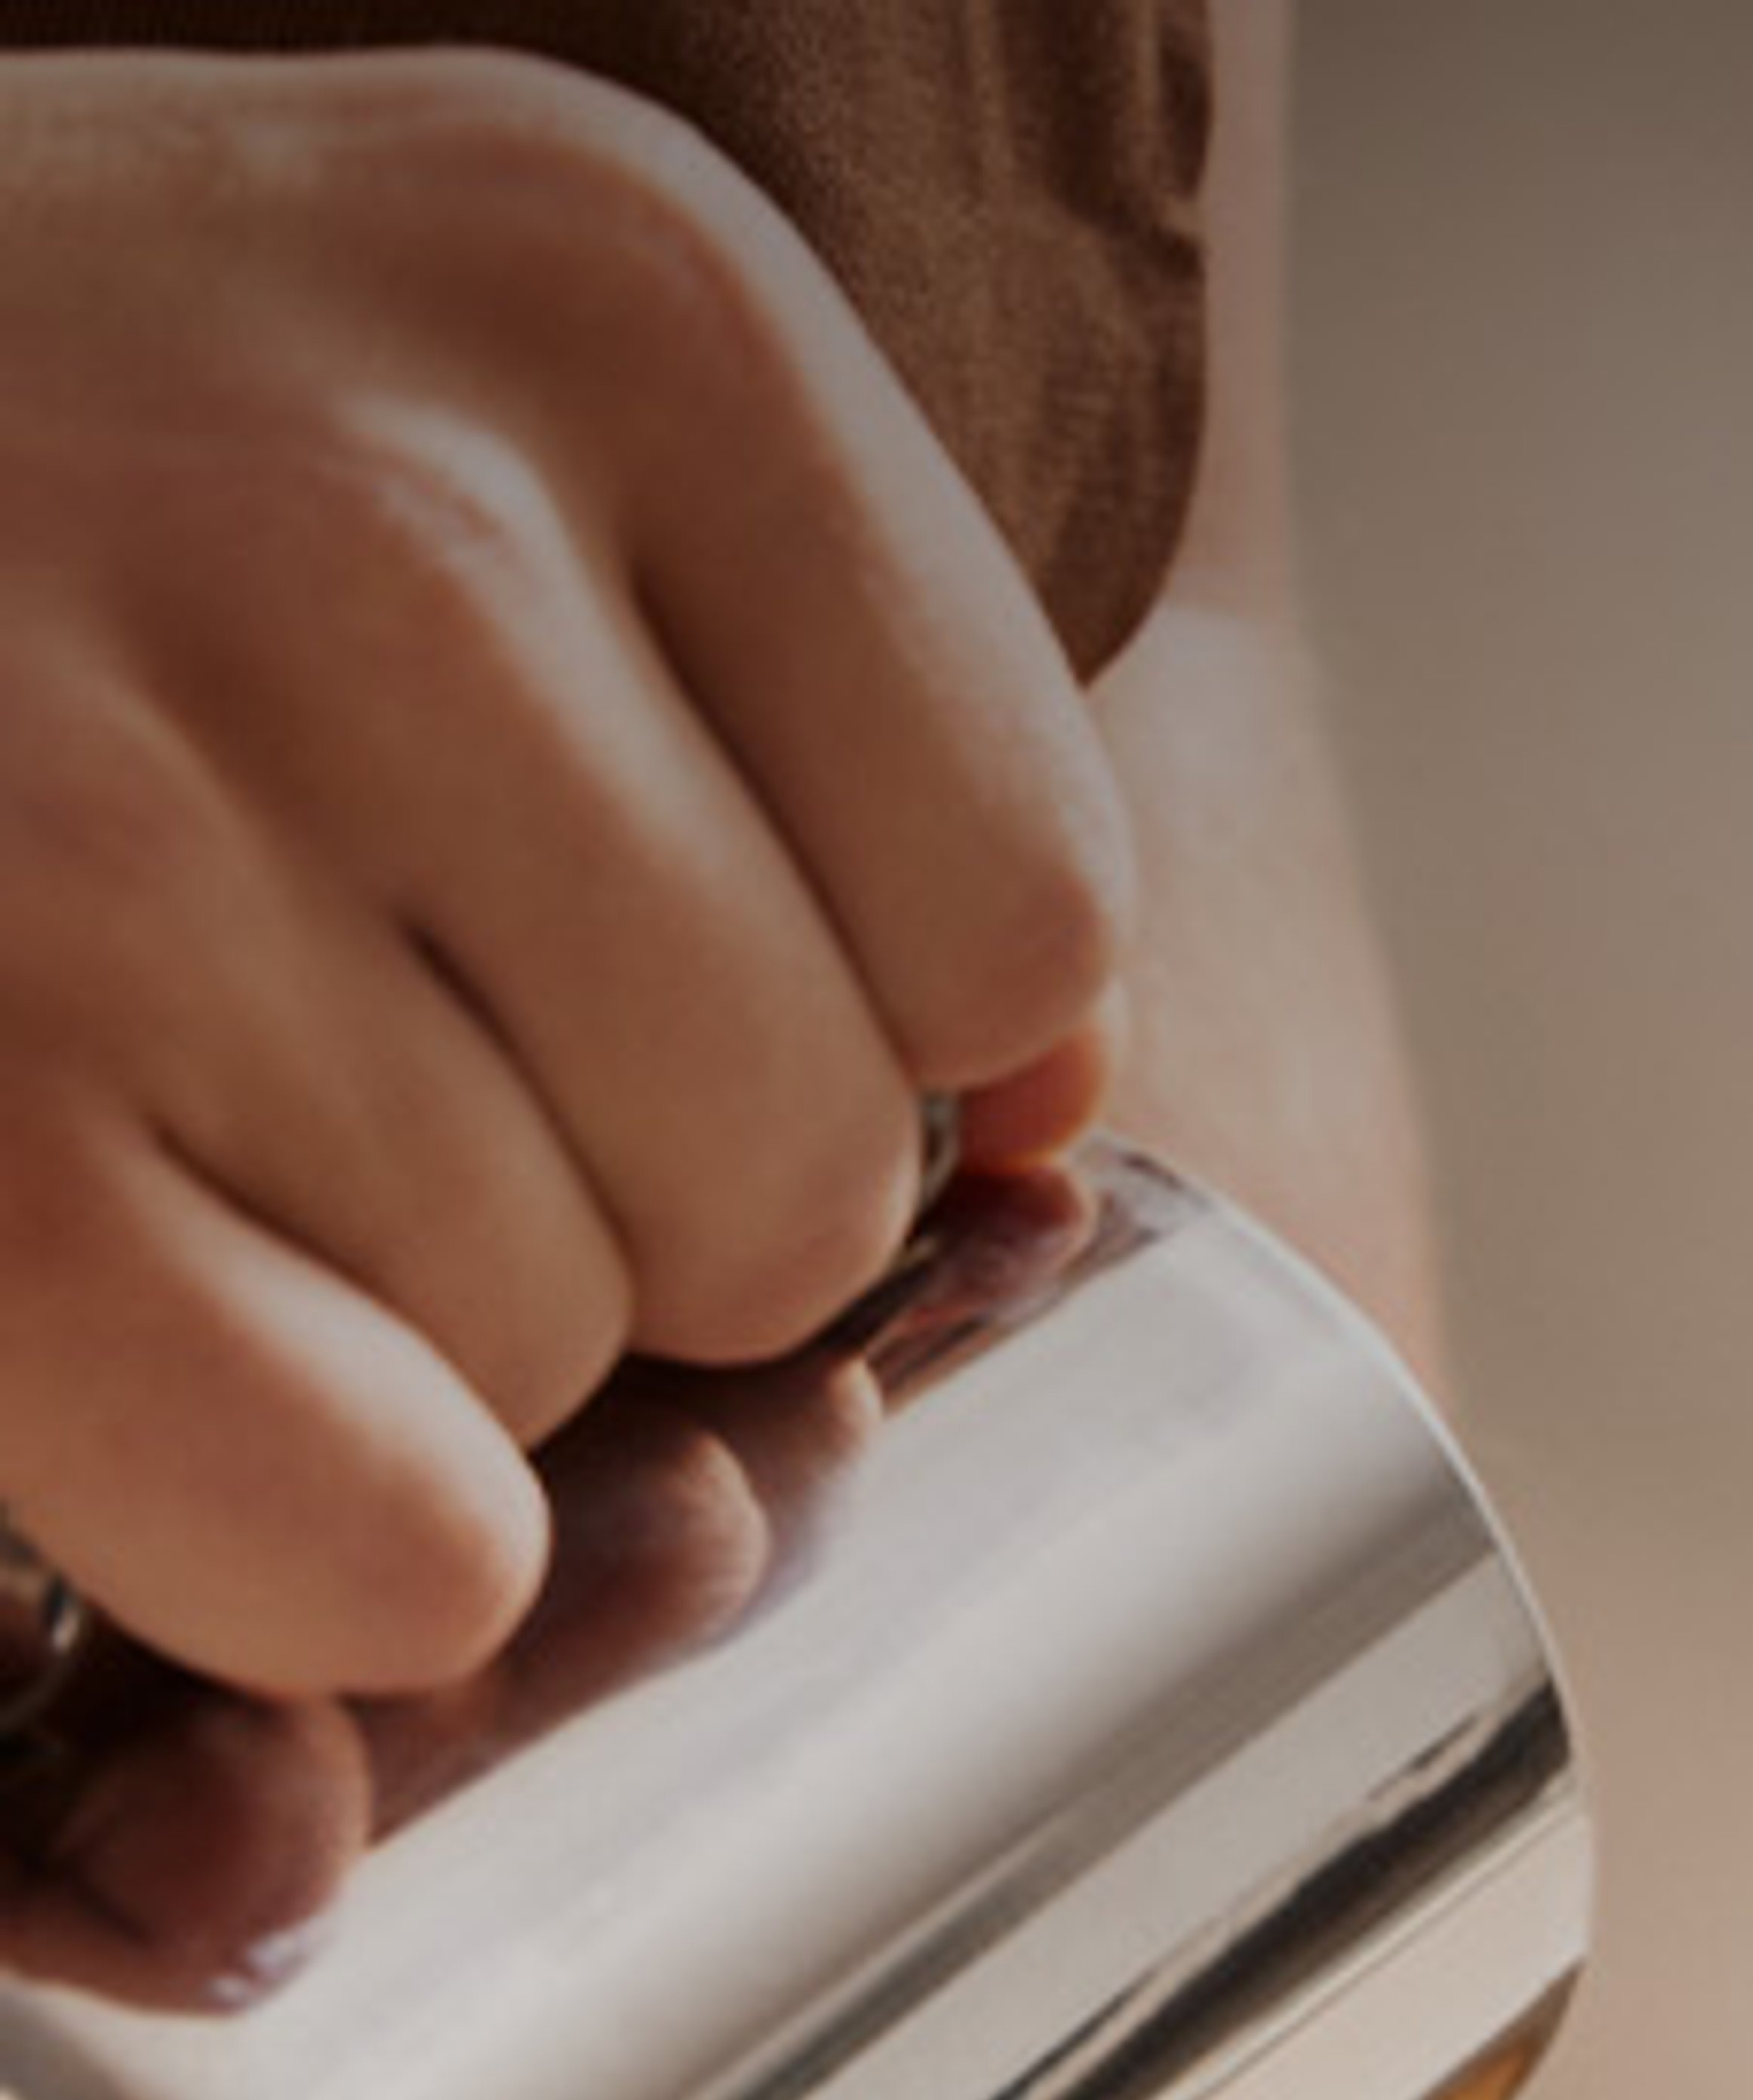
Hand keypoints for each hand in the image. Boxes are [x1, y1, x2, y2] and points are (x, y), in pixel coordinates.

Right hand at [0, 47, 1123, 1967]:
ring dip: (405, 1318)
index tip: (584, 921)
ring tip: (161, 1069)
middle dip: (615, 1185)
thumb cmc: (61, 490)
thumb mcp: (476, 405)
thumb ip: (827, 731)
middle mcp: (398, 526)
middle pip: (814, 1177)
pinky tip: (135, 1296)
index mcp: (618, 300)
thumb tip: (1055, 1107)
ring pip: (575, 1360)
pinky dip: (298, 1534)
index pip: (1025, 923)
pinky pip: (393, 1549)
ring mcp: (149, 838)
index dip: (838, 1014)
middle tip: (318, 1003)